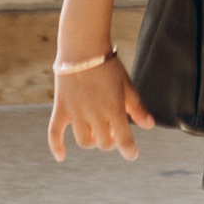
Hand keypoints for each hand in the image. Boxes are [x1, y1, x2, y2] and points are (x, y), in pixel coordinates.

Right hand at [46, 46, 155, 162]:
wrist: (82, 46)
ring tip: (95, 131)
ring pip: (84, 142)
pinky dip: (56, 146)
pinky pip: (54, 133)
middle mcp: (95, 114)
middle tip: (111, 130)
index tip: (132, 154)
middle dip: (110, 141)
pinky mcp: (61, 108)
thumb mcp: (126, 84)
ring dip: (92, 141)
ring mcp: (76, 112)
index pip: (124, 140)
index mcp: (114, 108)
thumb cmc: (107, 65)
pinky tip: (61, 156)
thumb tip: (149, 125)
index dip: (130, 151)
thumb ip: (137, 106)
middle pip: (104, 143)